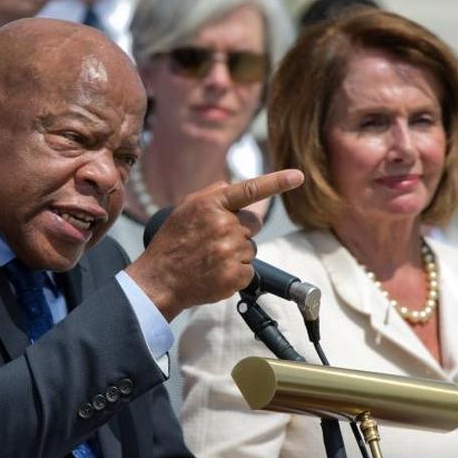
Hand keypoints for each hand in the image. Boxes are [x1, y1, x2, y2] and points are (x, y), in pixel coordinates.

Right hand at [125, 169, 303, 320]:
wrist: (159, 280)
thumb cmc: (172, 243)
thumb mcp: (185, 209)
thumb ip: (214, 195)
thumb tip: (240, 190)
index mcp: (211, 204)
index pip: (250, 190)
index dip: (277, 182)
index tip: (297, 176)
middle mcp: (223, 225)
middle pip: (253, 225)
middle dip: (239, 232)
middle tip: (214, 243)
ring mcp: (230, 251)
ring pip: (251, 249)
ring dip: (236, 255)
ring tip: (210, 259)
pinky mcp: (235, 275)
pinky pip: (249, 271)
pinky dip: (236, 275)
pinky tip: (216, 273)